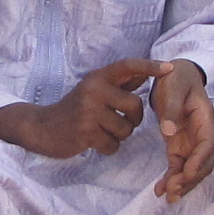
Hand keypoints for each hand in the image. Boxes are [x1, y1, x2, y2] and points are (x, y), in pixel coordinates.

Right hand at [0, 58, 158, 159]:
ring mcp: (89, 111)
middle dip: (133, 119)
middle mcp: (94, 90)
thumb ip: (118, 84)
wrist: (42, 128)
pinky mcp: (85, 132)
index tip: (171, 68)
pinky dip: (107, 148)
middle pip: (135, 105)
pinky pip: (113, 145)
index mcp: (98, 77)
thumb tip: (146, 72)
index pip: (128, 66)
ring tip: (102, 132)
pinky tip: (93, 142)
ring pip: (126, 129)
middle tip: (119, 122)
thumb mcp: (94, 90)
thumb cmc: (74, 109)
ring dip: (119, 136)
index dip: (150, 66)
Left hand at [150, 59, 213, 201]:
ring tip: (168, 197)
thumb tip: (169, 132)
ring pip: (192, 169)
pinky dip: (172, 179)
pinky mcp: (178, 146)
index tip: (187, 173)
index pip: (208, 144)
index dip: (200, 160)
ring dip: (182, 184)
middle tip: (173, 190)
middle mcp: (201, 134)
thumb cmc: (176, 77)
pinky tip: (161, 190)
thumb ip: (172, 109)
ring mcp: (190, 142)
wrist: (174, 73)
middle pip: (203, 163)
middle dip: (191, 179)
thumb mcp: (173, 88)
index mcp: (205, 119)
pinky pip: (178, 166)